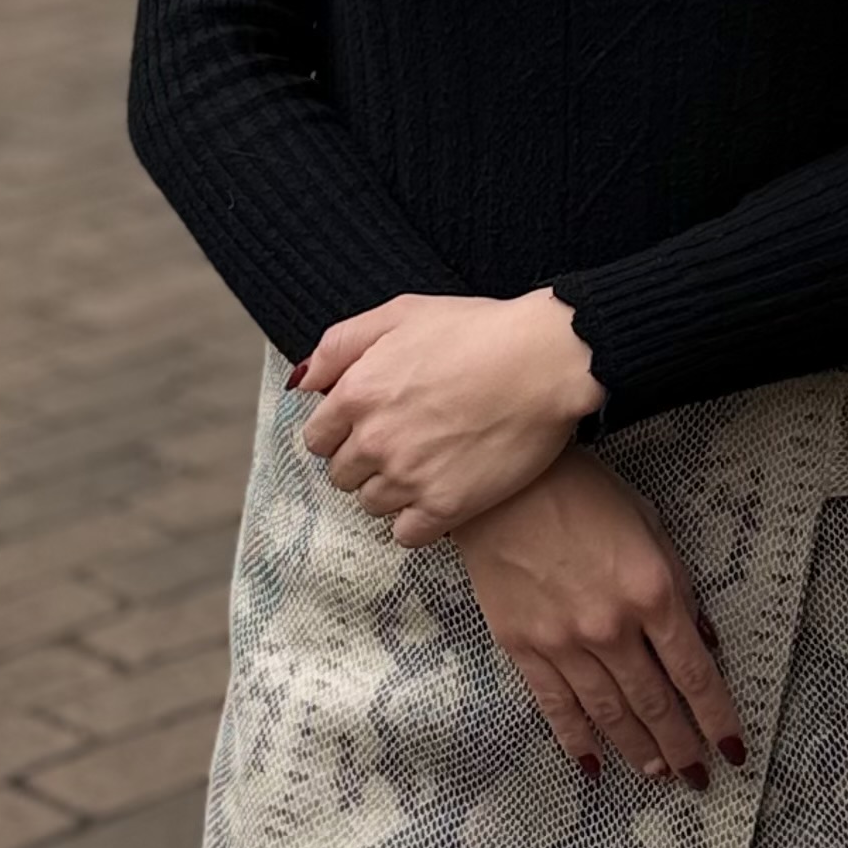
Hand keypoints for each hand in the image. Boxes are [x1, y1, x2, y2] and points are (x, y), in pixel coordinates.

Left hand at [295, 288, 602, 542]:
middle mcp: (373, 439)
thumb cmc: (478, 330)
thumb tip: (303, 383)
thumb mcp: (401, 313)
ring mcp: (408, 477)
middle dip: (365, 460)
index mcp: (357, 392)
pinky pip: (406, 535)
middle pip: (342, 475)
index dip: (341, 433)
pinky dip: (418, 520)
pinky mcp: (445, 507)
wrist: (544, 361)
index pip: (317, 439)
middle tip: (404, 441)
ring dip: (391, 490)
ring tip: (427, 464)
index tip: (368, 426)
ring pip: (372, 505)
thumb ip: (340, 345)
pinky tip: (439, 492)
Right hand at [455, 454, 745, 787]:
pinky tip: (594, 764)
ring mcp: (564, 642)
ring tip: (658, 774)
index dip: (718, 718)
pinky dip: (577, 740)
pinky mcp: (523, 647)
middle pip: (656, 703)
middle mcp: (612, 627)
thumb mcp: (648, 522)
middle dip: (682, 745)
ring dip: (639, 749)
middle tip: (697, 777)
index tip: (734, 750)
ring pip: (610, 713)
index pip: (695, 674)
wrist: (500, 483)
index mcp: (652, 590)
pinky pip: (556, 707)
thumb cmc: (581, 490)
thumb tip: (702, 639)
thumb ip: (678, 583)